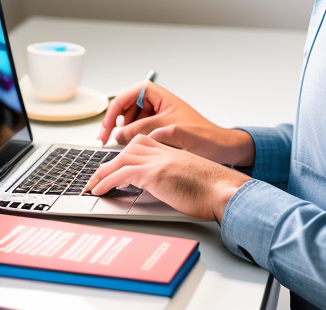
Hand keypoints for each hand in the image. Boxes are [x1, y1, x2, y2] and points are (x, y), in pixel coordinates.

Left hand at [85, 134, 251, 223]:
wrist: (224, 191)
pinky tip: (100, 191)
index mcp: (175, 152)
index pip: (145, 144)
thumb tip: (170, 189)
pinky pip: (122, 174)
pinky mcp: (155, 174)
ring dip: (103, 172)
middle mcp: (165, 152)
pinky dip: (107, 181)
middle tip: (99, 175)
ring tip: (92, 185)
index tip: (118, 165)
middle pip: (131, 148)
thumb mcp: (192, 178)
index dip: (129, 153)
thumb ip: (177, 177)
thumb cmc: (214, 190)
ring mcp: (159, 161)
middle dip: (112, 161)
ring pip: (122, 158)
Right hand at [97, 81, 254, 165]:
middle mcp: (157, 101)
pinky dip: (133, 138)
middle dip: (116, 124)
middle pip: (124, 108)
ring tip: (125, 147)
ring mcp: (158, 113)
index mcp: (158, 94)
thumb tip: (118, 136)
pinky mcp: (160, 126)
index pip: (124, 97)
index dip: (111, 113)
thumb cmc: (202, 135)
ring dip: (124, 132)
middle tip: (108, 141)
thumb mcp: (167, 132)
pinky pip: (139, 129)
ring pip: (130, 120)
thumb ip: (140, 131)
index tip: (105, 131)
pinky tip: (135, 149)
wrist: (221, 146)